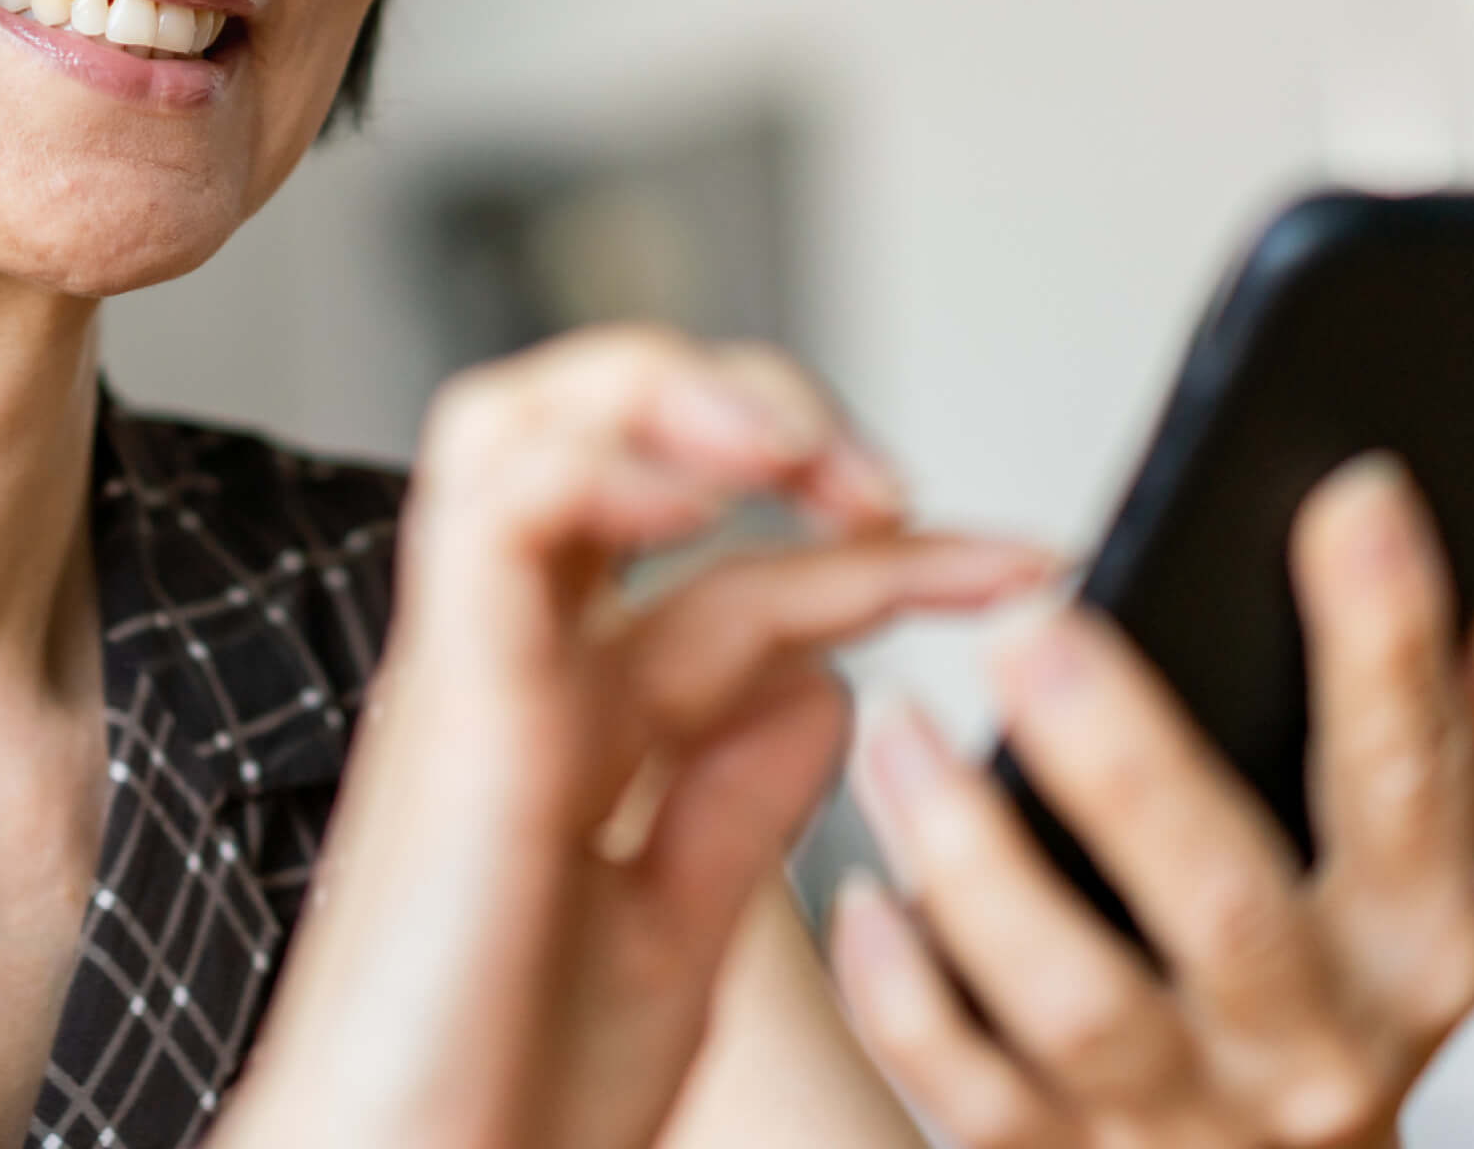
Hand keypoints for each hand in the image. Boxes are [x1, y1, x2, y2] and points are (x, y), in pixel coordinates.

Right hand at [223, 326, 1055, 1148]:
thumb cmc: (504, 1098)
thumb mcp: (668, 938)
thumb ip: (732, 803)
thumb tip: (824, 680)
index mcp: (569, 723)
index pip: (736, 574)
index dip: (889, 553)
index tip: (1021, 567)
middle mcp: (513, 669)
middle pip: (597, 432)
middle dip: (755, 404)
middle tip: (888, 482)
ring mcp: (473, 671)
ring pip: (527, 423)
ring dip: (676, 395)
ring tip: (802, 450)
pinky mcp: (451, 703)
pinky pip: (501, 511)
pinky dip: (608, 461)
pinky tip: (712, 495)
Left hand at [829, 452, 1473, 1147]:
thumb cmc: (1328, 1005)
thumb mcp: (1407, 874)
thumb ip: (1442, 718)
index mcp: (1418, 940)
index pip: (1416, 775)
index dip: (1389, 635)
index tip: (1347, 498)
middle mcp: (1318, 1042)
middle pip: (1227, 903)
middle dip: (1126, 763)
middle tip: (1032, 631)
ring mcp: (1193, 1119)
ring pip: (1076, 1001)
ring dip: (975, 859)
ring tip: (898, 735)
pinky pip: (968, 1090)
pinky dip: (905, 994)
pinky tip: (865, 893)